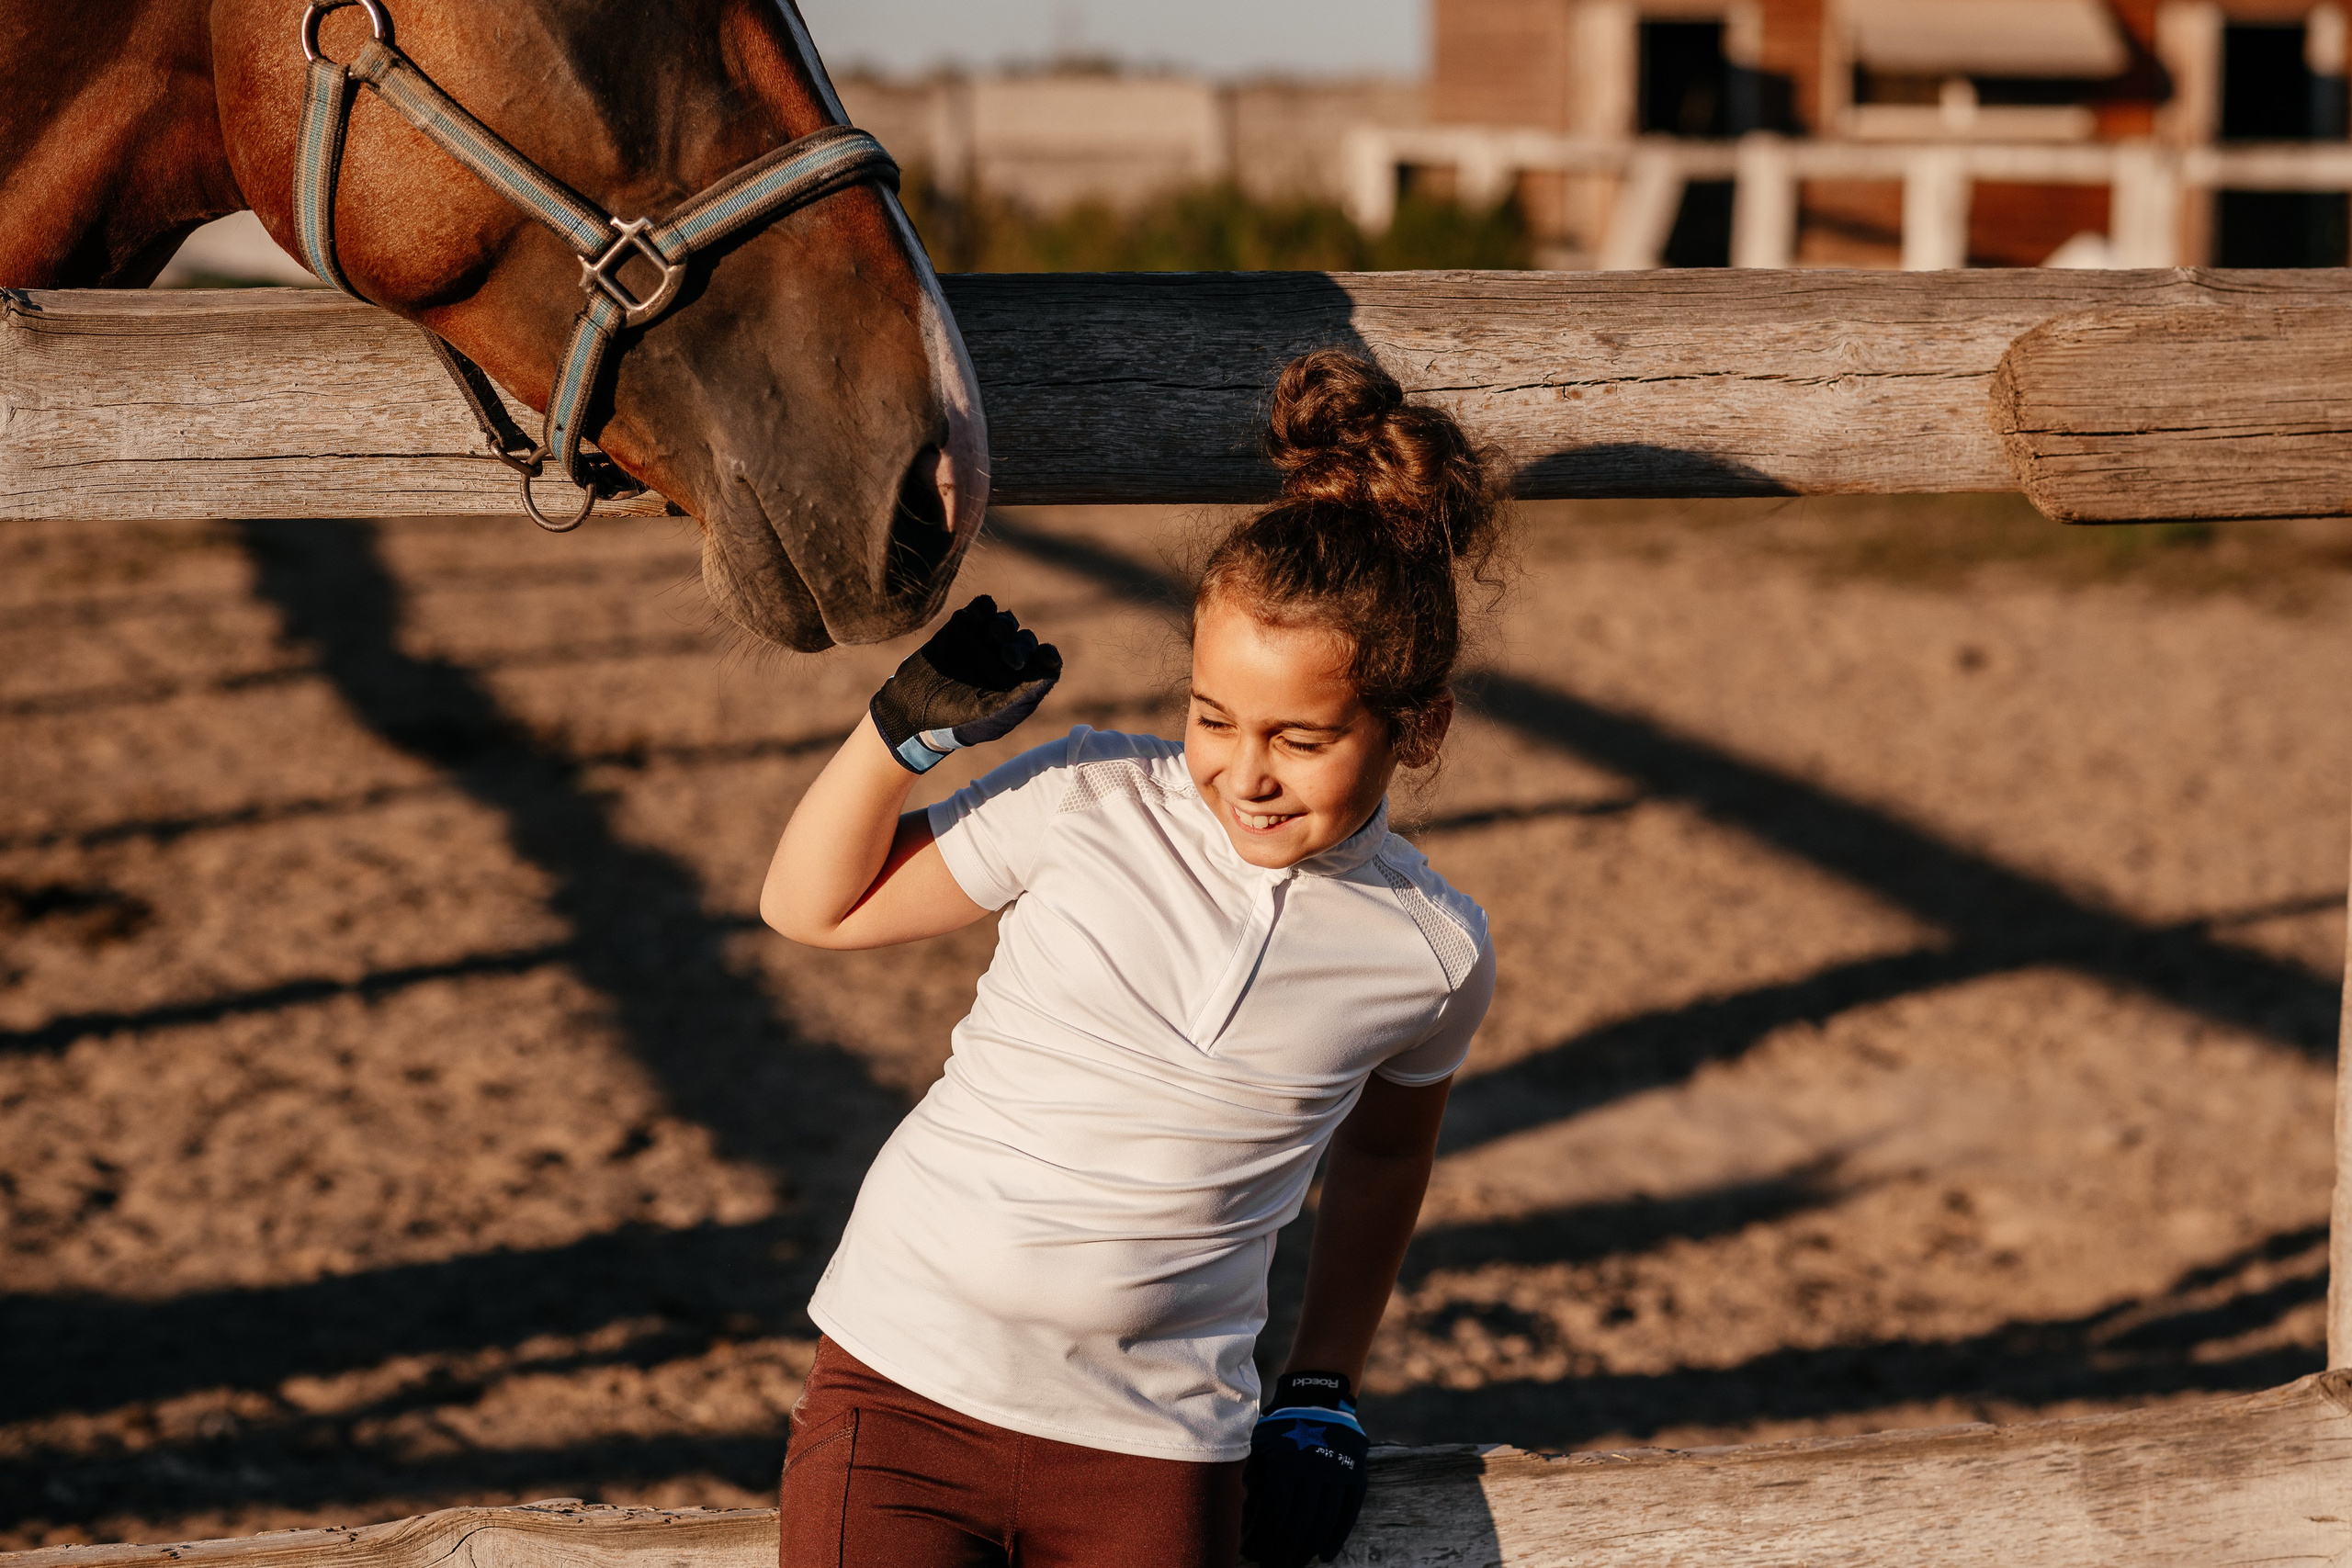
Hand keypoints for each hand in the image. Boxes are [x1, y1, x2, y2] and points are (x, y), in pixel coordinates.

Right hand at [869, 596, 1062, 773]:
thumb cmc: (956, 721)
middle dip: (1021, 646)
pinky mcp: (964, 627)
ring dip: (1004, 625)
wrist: (913, 710)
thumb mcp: (992, 714)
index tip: (1043, 658)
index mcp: (1020, 683)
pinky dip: (984, 608)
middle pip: (1026, 641)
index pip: (1046, 663)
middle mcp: (1006, 661)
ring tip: (992, 635)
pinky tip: (976, 617)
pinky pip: (982, 608)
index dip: (1047, 657)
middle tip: (1009, 657)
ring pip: (1006, 622)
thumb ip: (1022, 693)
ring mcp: (985, 642)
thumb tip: (1051, 672)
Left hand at [1242, 1371, 1368, 1567]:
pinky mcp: (1357, 1474)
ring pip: (1324, 1522)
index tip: (1251, 1554)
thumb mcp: (1258, 1444)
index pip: (1274, 1513)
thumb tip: (1238, 1513)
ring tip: (1293, 1565)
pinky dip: (1338, 1537)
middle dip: (1283, 1552)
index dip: (1263, 1539)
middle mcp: (1315, 1468)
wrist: (1317, 1398)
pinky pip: (1349, 1512)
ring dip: (1307, 1550)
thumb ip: (1249, 1477)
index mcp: (1286, 1462)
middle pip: (1299, 1523)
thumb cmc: (1279, 1427)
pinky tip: (1325, 1555)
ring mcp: (1339, 1471)